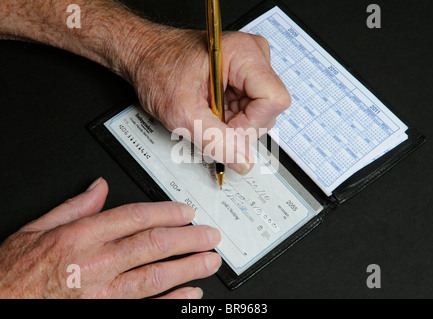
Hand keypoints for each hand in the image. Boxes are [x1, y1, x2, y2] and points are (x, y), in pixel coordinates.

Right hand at [0, 178, 221, 298]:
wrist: (0, 306)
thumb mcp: (36, 230)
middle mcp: (94, 264)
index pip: (135, 218)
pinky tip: (191, 293)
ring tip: (211, 261)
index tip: (187, 212)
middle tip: (211, 235)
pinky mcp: (106, 313)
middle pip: (153, 245)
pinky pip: (147, 307)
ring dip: (188, 267)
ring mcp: (102, 293)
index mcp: (79, 237)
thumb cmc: (14, 273)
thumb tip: (100, 187)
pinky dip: (172, 301)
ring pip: (156, 276)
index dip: (167, 213)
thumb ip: (74, 207)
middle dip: (188, 238)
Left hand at [127, 27, 290, 173]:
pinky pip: (251, 108)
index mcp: (244, 53)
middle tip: (209, 117)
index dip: (250, 124)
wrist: (146, 57)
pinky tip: (212, 108)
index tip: (224, 126)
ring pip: (261, 113)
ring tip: (208, 110)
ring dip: (234, 122)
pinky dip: (231, 116)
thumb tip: (243, 162)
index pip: (274, 101)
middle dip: (240, 125)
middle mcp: (254, 55)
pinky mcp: (246, 76)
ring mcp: (252, 65)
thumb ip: (215, 141)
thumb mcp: (183, 113)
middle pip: (269, 110)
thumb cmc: (158, 69)